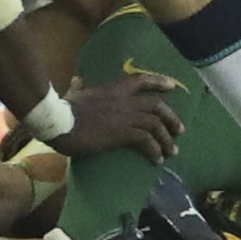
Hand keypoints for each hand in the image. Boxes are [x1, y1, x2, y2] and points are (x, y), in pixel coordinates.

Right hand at [40, 69, 184, 159]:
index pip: (141, 81)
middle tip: (180, 130)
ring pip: (156, 124)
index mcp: (112, 89)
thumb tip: (78, 80)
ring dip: (167, 138)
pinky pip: (147, 141)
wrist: (60, 122)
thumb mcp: (73, 93)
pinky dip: (155, 150)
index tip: (172, 86)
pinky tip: (157, 159)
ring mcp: (125, 117)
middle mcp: (124, 101)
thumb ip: (78, 87)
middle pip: (156, 106)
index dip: (158, 82)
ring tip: (173, 151)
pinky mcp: (123, 133)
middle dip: (171, 118)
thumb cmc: (64, 108)